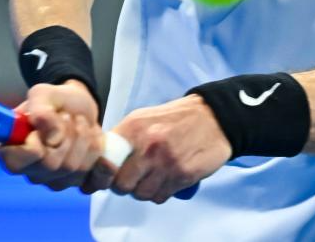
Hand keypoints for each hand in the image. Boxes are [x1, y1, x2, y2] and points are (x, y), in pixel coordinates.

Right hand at [0, 80, 103, 190]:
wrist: (79, 107)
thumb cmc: (55, 102)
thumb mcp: (42, 94)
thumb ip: (40, 110)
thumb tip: (52, 138)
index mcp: (12, 151)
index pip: (14, 164)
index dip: (32, 146)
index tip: (40, 128)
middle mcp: (31, 171)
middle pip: (50, 166)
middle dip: (65, 134)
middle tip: (67, 117)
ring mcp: (55, 181)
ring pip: (75, 169)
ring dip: (84, 137)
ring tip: (79, 123)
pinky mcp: (79, 184)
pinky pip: (95, 178)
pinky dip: (100, 154)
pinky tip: (95, 140)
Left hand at [83, 94, 230, 203]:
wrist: (212, 118)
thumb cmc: (175, 119)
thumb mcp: (143, 118)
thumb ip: (122, 137)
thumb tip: (102, 159)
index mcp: (133, 128)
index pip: (105, 162)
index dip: (102, 175)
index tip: (102, 179)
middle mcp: (147, 146)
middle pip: (121, 185)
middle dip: (124, 186)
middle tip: (131, 178)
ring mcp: (165, 162)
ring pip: (141, 194)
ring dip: (143, 190)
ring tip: (151, 177)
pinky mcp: (182, 175)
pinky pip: (160, 197)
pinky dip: (160, 193)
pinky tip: (165, 179)